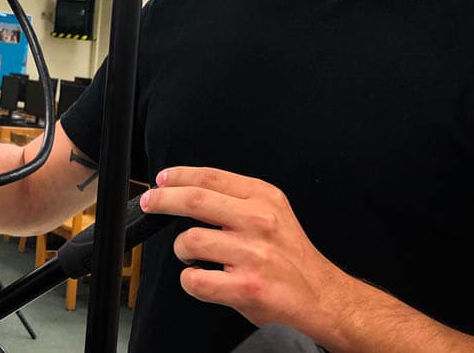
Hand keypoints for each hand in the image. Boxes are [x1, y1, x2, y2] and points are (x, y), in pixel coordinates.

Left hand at [139, 167, 348, 338]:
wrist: (322, 298)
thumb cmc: (292, 258)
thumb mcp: (274, 213)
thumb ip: (238, 200)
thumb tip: (190, 189)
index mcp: (264, 199)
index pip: (210, 176)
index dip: (179, 176)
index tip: (162, 180)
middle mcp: (259, 222)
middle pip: (194, 200)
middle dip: (162, 200)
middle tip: (151, 203)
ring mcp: (252, 255)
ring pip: (190, 241)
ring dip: (182, 250)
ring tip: (191, 255)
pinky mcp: (246, 288)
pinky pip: (196, 280)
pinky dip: (190, 280)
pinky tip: (200, 278)